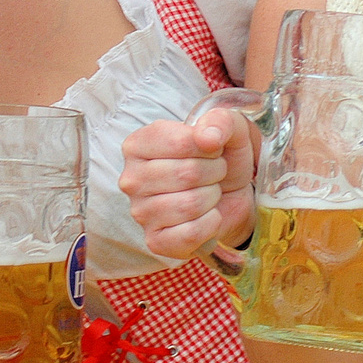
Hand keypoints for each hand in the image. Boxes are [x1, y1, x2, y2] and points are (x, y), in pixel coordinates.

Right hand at [119, 110, 257, 258]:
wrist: (232, 196)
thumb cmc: (220, 158)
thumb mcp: (227, 129)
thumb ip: (219, 121)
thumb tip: (208, 137)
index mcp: (138, 145)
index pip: (180, 142)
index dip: (209, 147)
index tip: (212, 149)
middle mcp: (131, 179)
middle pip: (187, 174)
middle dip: (215, 172)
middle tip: (215, 173)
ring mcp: (140, 213)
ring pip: (190, 204)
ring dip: (212, 198)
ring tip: (210, 192)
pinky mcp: (155, 241)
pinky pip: (191, 234)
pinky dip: (210, 224)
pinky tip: (208, 216)